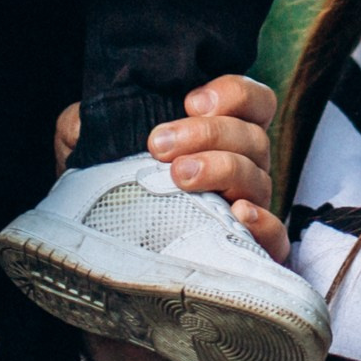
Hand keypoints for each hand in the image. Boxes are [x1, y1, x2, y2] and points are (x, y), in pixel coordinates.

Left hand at [53, 73, 287, 265]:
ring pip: (258, 177)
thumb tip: (84, 119)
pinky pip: (276, 237)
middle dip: (207, 133)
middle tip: (161, 144)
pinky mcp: (255, 252)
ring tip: (180, 176)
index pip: (252, 101)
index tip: (190, 101)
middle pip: (252, 136)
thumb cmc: (115, 196)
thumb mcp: (96, 152)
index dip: (232, 93)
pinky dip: (262, 222)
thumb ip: (92, 125)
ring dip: (221, 169)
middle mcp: (243, 166)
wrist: (116, 266)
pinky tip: (237, 215)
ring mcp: (251, 207)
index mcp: (219, 136)